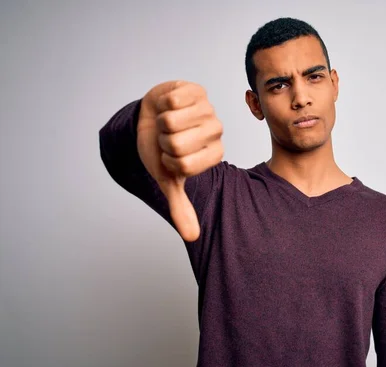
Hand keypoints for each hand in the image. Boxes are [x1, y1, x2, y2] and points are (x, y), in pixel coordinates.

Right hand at [137, 80, 223, 241]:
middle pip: (177, 144)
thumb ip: (181, 207)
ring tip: (167, 123)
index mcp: (214, 154)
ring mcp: (208, 108)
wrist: (150, 119)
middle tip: (167, 137)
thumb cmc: (160, 148)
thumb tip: (193, 238)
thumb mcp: (168, 179)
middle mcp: (216, 131)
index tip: (171, 157)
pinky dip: (162, 104)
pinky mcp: (196, 90)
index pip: (185, 165)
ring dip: (161, 123)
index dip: (168, 161)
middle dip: (162, 142)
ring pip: (172, 121)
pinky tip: (169, 106)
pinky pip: (173, 101)